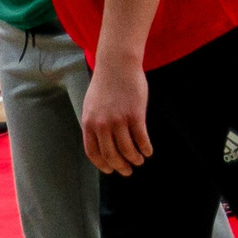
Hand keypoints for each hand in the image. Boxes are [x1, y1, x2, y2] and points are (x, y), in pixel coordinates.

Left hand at [79, 57, 154, 173]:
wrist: (116, 66)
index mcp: (89, 124)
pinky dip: (145, 148)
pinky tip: (148, 152)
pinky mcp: (135, 114)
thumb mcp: (91, 106)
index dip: (102, 164)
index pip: (93, 152)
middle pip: (111, 154)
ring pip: (127, 149)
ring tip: (139, 161)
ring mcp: (118, 120)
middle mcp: (102, 125)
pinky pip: (141, 138)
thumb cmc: (105, 86)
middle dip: (120, 166)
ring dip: (134, 159)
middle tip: (128, 171)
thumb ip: (94, 124)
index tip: (110, 170)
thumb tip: (100, 142)